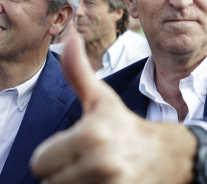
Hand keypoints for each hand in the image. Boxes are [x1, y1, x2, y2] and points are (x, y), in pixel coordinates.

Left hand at [30, 34, 196, 183]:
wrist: (167, 155)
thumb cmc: (125, 125)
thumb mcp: (101, 99)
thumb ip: (78, 72)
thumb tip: (68, 38)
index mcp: (89, 136)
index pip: (39, 162)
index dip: (53, 155)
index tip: (75, 147)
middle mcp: (99, 164)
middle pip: (49, 182)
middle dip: (61, 173)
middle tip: (85, 161)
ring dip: (74, 183)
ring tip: (93, 172)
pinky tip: (103, 181)